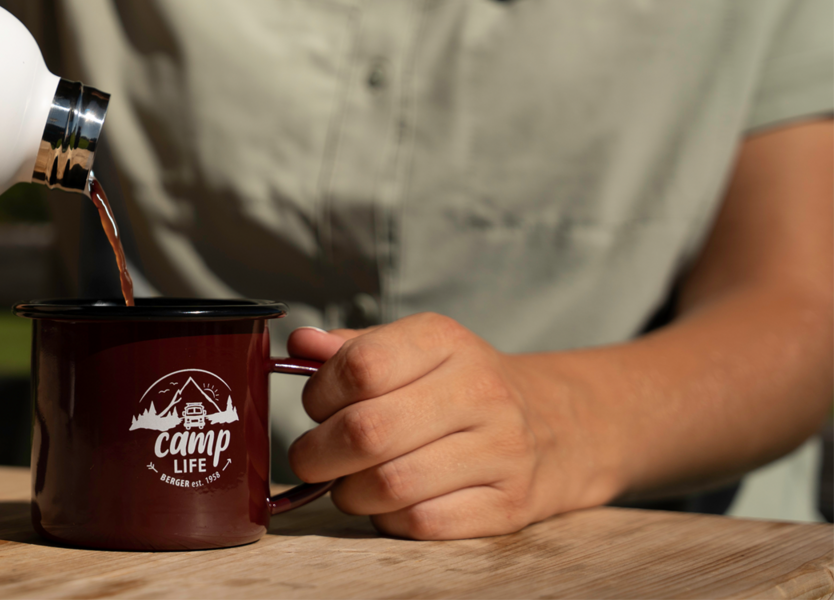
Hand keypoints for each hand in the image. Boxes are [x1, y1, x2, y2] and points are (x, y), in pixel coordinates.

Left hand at [288, 313, 597, 539]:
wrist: (564, 423)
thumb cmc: (464, 385)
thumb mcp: (415, 349)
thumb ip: (353, 348)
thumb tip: (299, 343)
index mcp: (446, 341)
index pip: (359, 367)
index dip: (318, 394)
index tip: (317, 408)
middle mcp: (480, 391)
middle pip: (367, 431)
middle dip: (318, 453)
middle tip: (311, 458)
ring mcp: (502, 451)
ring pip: (390, 485)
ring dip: (349, 492)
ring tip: (348, 483)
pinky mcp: (510, 504)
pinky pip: (423, 523)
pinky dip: (388, 519)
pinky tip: (388, 504)